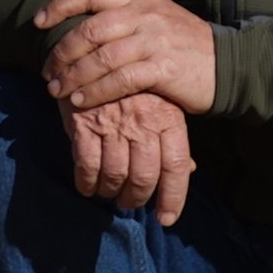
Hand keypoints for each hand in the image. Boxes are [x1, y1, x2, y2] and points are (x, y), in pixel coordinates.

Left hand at [34, 0, 219, 115]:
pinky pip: (119, 80)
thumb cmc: (186, 45)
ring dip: (73, 76)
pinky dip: (96, 91)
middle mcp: (145, 14)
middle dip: (61, 52)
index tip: (38, 22)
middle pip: (89, 29)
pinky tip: (81, 101)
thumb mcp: (156, 19)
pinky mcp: (164, 68)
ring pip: (100, 57)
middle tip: (46, 71)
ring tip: (57, 90)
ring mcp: (155, 40)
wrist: (230, 65)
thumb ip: (123, 17)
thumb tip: (80, 26)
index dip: (60, 6)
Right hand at [63, 92, 195, 223]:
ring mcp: (112, 124)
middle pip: (145, 176)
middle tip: (130, 202)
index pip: (176, 167)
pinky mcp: (83, 124)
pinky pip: (87, 164)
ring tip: (109, 194)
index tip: (166, 218)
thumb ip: (173, 138)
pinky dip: (86, 182)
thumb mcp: (162, 104)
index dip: (173, 198)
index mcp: (168, 118)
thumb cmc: (134, 86)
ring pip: (116, 174)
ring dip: (111, 192)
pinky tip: (87, 186)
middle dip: (137, 198)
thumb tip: (189, 171)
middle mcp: (142, 123)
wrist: (94, 54)